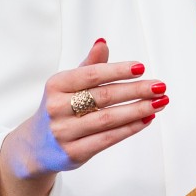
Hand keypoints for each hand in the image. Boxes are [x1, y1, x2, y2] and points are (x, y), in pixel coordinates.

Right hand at [0, 39, 166, 195]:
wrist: (36, 146)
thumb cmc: (59, 108)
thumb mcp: (68, 85)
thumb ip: (88, 66)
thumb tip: (103, 42)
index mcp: (56, 85)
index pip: (92, 75)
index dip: (118, 70)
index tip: (141, 67)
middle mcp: (57, 108)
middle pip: (104, 97)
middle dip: (136, 91)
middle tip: (160, 86)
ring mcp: (64, 132)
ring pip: (108, 119)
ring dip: (138, 110)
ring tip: (159, 102)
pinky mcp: (74, 153)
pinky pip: (107, 139)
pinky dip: (130, 128)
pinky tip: (146, 119)